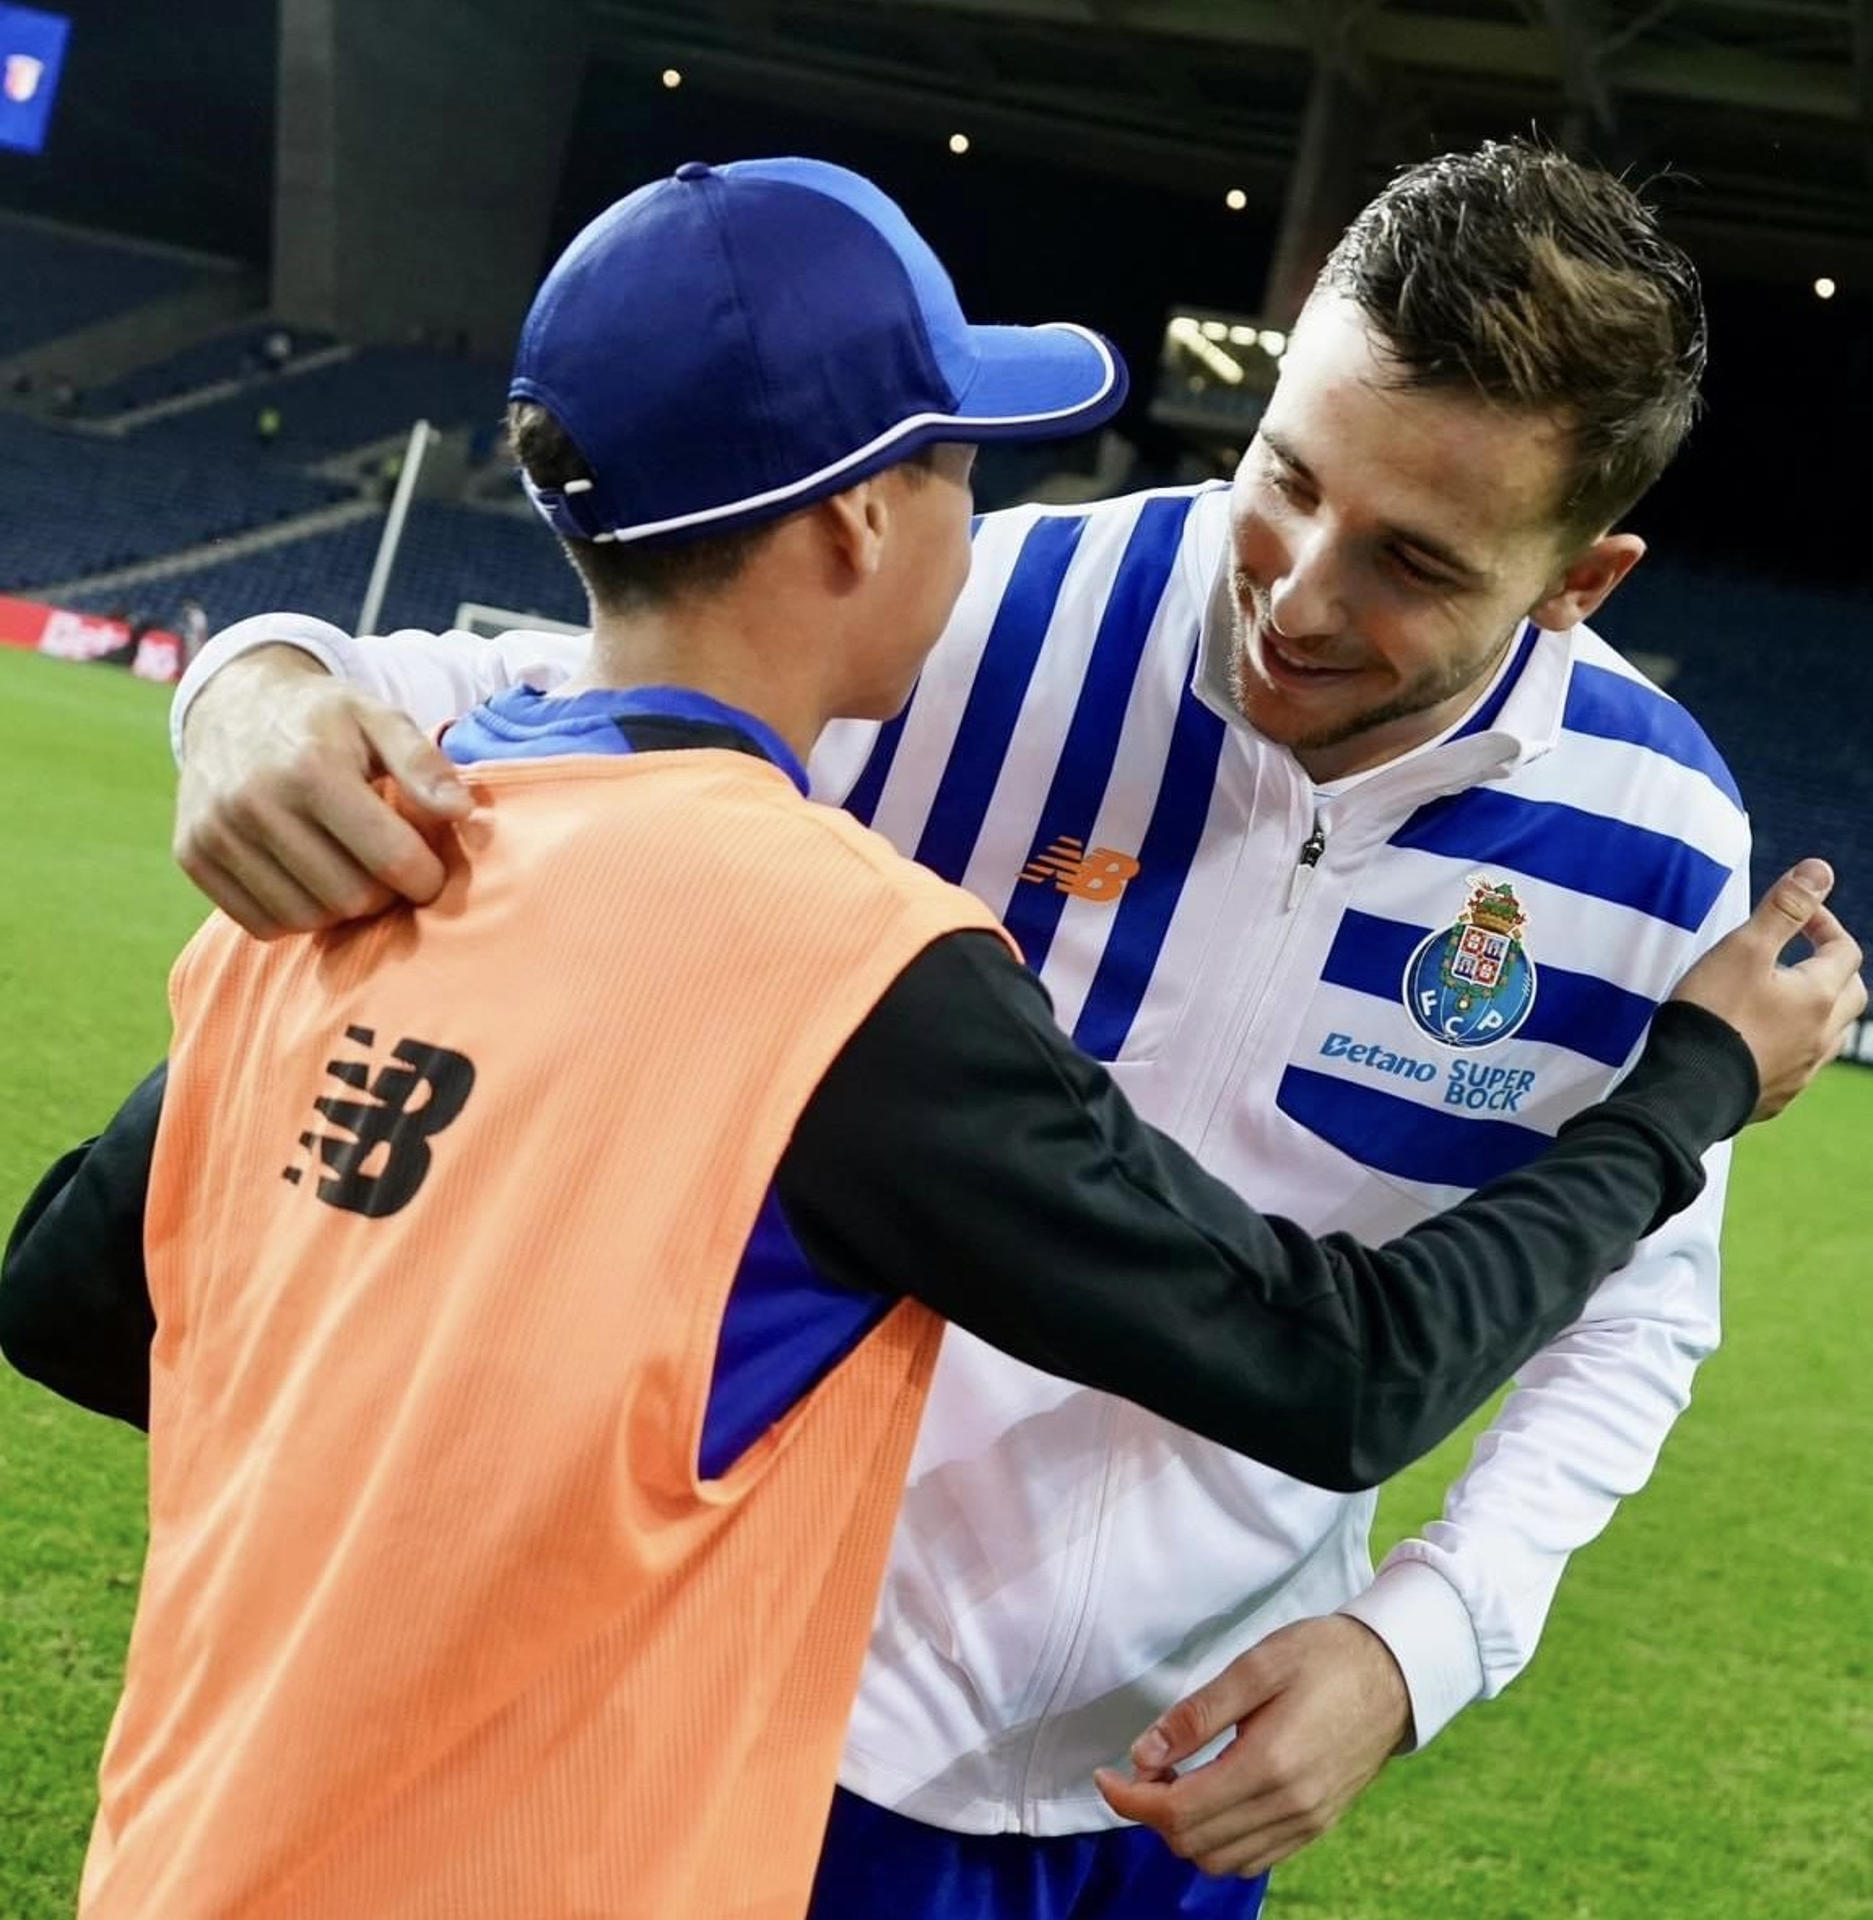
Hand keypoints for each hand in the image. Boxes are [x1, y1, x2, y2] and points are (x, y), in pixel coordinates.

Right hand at [175, 644, 472, 937]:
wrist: (231, 702)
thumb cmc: (323, 719)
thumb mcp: (379, 718)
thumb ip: (423, 763)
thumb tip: (461, 813)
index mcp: (311, 767)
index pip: (391, 859)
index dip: (426, 877)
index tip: (431, 870)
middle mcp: (254, 802)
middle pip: (349, 898)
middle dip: (385, 894)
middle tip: (389, 870)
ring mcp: (215, 833)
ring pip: (306, 919)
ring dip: (341, 909)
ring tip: (351, 871)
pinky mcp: (192, 856)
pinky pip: (262, 923)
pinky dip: (296, 914)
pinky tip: (309, 879)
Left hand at [1094, 1614, 1409, 1879]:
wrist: (1395, 1674)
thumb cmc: (1323, 1657)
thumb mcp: (1256, 1665)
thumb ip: (1197, 1714)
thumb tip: (1144, 1753)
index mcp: (1270, 1766)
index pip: (1179, 1810)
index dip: (1130, 1799)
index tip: (1104, 1775)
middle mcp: (1289, 1807)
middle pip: (1193, 1843)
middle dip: (1151, 1813)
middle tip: (1139, 1769)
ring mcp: (1306, 1823)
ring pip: (1220, 1860)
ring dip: (1182, 1831)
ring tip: (1173, 1779)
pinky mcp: (1315, 1826)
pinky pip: (1252, 1858)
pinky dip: (1217, 1840)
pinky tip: (1210, 1796)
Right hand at [1670, 859, 1864, 1119]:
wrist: (1688, 1089)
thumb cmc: (1714, 1013)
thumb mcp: (1744, 948)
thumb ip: (1784, 907)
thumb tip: (1821, 869)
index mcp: (1820, 995)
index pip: (1844, 949)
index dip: (1824, 924)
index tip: (1795, 916)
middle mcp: (1822, 1035)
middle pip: (1851, 994)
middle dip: (1833, 969)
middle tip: (1798, 956)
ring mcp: (1802, 1070)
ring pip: (1829, 1033)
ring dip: (1816, 1010)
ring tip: (1780, 999)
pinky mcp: (1777, 1096)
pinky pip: (1799, 1065)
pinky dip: (1791, 1045)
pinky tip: (1760, 1042)